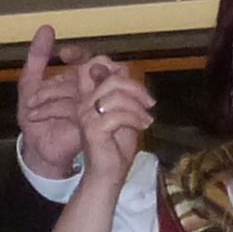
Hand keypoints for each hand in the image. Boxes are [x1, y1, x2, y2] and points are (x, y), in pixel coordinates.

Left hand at [13, 26, 84, 179]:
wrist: (36, 150)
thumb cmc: (36, 119)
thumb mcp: (30, 84)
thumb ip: (38, 56)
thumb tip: (48, 27)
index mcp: (77, 80)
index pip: (90, 59)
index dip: (80, 53)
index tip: (63, 54)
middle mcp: (89, 92)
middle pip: (96, 70)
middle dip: (79, 68)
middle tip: (57, 75)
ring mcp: (92, 108)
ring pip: (84, 88)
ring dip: (52, 93)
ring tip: (30, 104)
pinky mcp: (89, 124)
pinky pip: (77, 108)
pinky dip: (51, 108)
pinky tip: (34, 113)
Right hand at [74, 54, 153, 186]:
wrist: (109, 174)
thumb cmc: (117, 145)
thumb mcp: (125, 110)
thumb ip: (122, 89)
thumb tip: (121, 66)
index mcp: (89, 96)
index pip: (90, 65)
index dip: (100, 57)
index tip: (114, 63)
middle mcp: (83, 102)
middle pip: (112, 77)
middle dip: (136, 88)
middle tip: (149, 103)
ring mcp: (85, 114)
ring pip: (116, 94)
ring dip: (138, 106)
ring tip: (146, 119)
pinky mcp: (92, 128)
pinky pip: (118, 114)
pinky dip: (136, 119)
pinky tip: (143, 126)